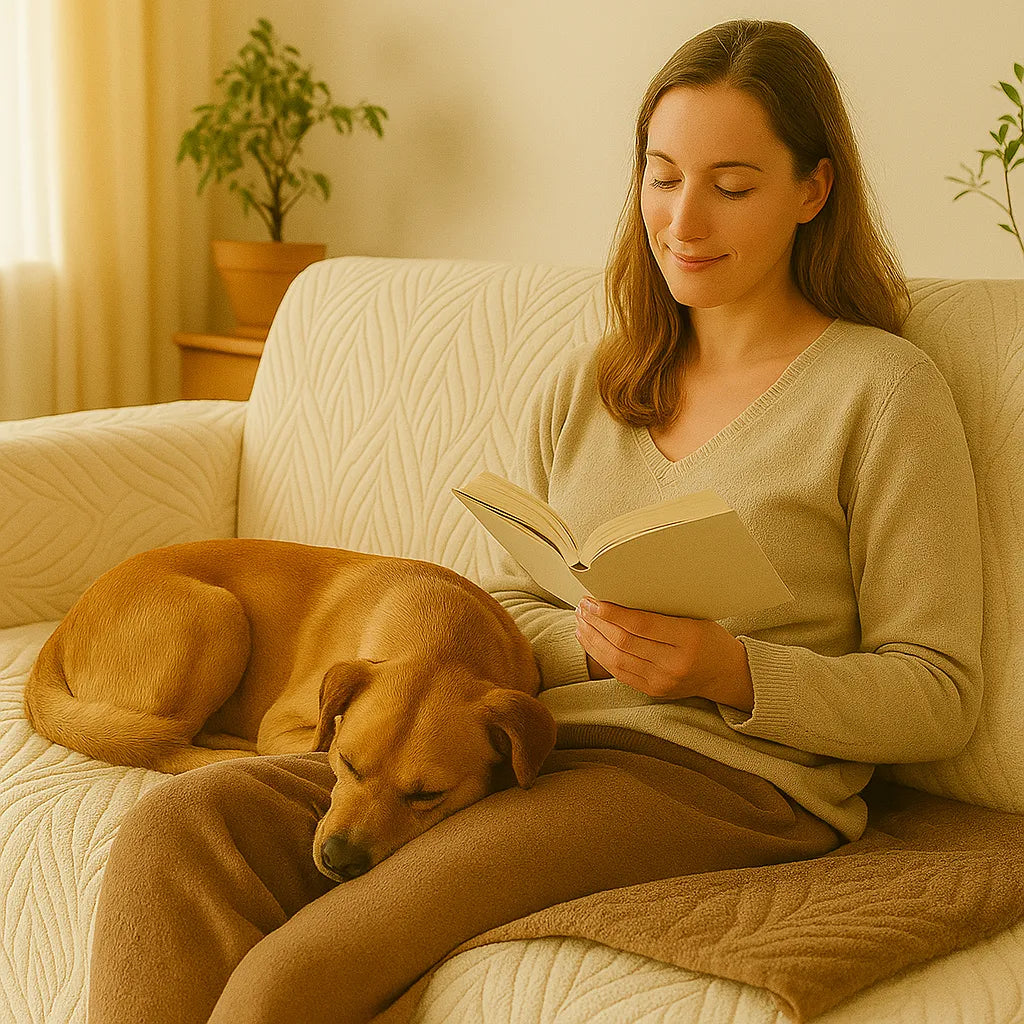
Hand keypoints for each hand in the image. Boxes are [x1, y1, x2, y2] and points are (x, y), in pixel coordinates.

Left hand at [574, 597, 753, 711]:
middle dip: (597, 622)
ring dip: (593, 638)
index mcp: (689, 638)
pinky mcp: (653, 691)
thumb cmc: (709, 637)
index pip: (642, 625)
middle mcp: (674, 663)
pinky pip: (619, 673)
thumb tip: (620, 595)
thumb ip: (662, 611)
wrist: (725, 673)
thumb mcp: (694, 616)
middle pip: (624, 642)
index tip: (595, 601)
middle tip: (583, 606)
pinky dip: (599, 655)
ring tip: (580, 620)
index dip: (614, 613)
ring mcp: (662, 681)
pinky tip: (589, 640)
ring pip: (616, 659)